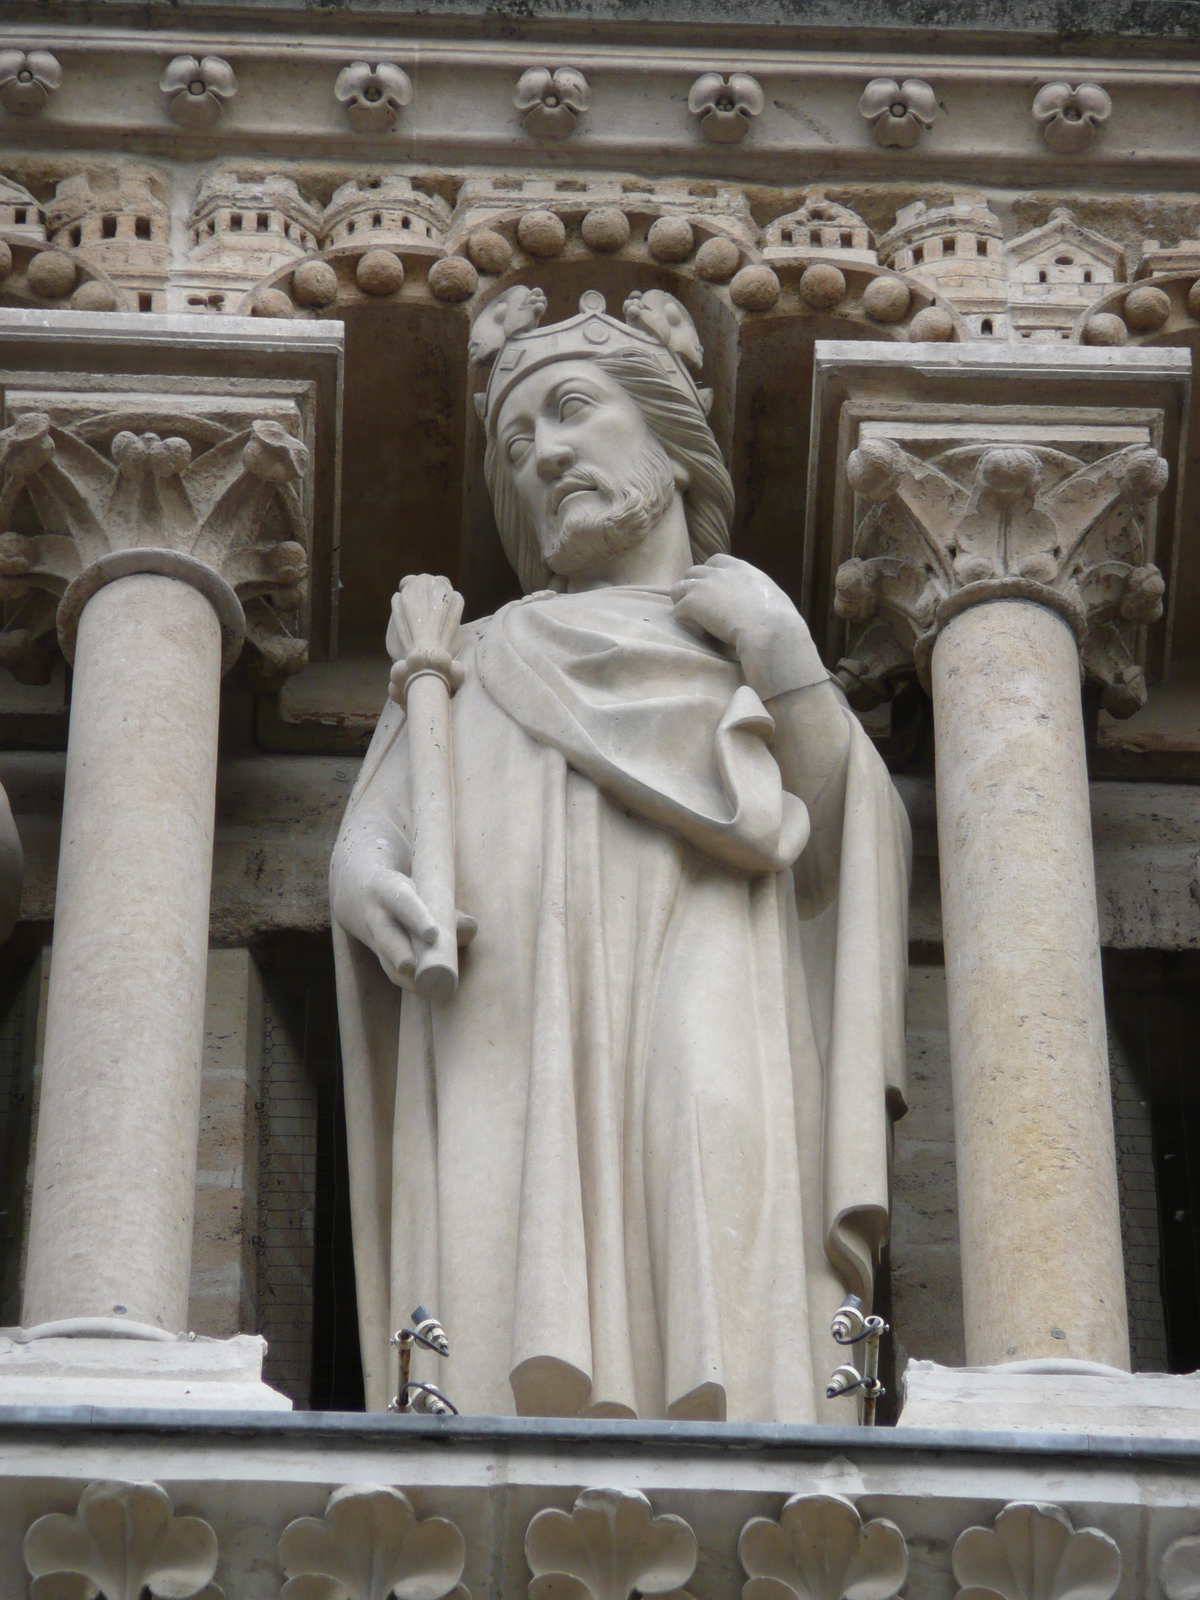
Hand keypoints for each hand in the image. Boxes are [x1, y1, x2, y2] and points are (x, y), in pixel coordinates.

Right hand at [333, 858, 475, 991]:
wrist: (360, 895)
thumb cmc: (403, 889)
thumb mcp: (417, 886)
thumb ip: (445, 906)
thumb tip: (468, 927)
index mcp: (387, 890)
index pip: (403, 903)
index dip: (417, 918)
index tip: (432, 935)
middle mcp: (376, 916)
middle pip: (386, 937)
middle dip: (398, 953)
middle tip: (409, 967)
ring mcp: (374, 938)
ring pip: (386, 958)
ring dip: (403, 975)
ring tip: (422, 989)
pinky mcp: (378, 954)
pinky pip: (390, 970)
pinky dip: (408, 981)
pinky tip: (425, 991)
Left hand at [670, 554, 823, 699]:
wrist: (769, 630)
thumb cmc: (779, 620)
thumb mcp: (773, 597)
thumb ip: (759, 594)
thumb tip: (762, 604)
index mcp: (741, 569)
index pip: (716, 561)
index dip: (710, 574)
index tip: (711, 588)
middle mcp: (720, 573)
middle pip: (693, 572)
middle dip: (692, 587)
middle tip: (696, 606)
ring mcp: (704, 587)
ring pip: (678, 588)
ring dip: (681, 602)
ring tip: (688, 618)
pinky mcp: (692, 604)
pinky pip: (677, 611)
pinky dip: (681, 620)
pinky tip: (690, 630)